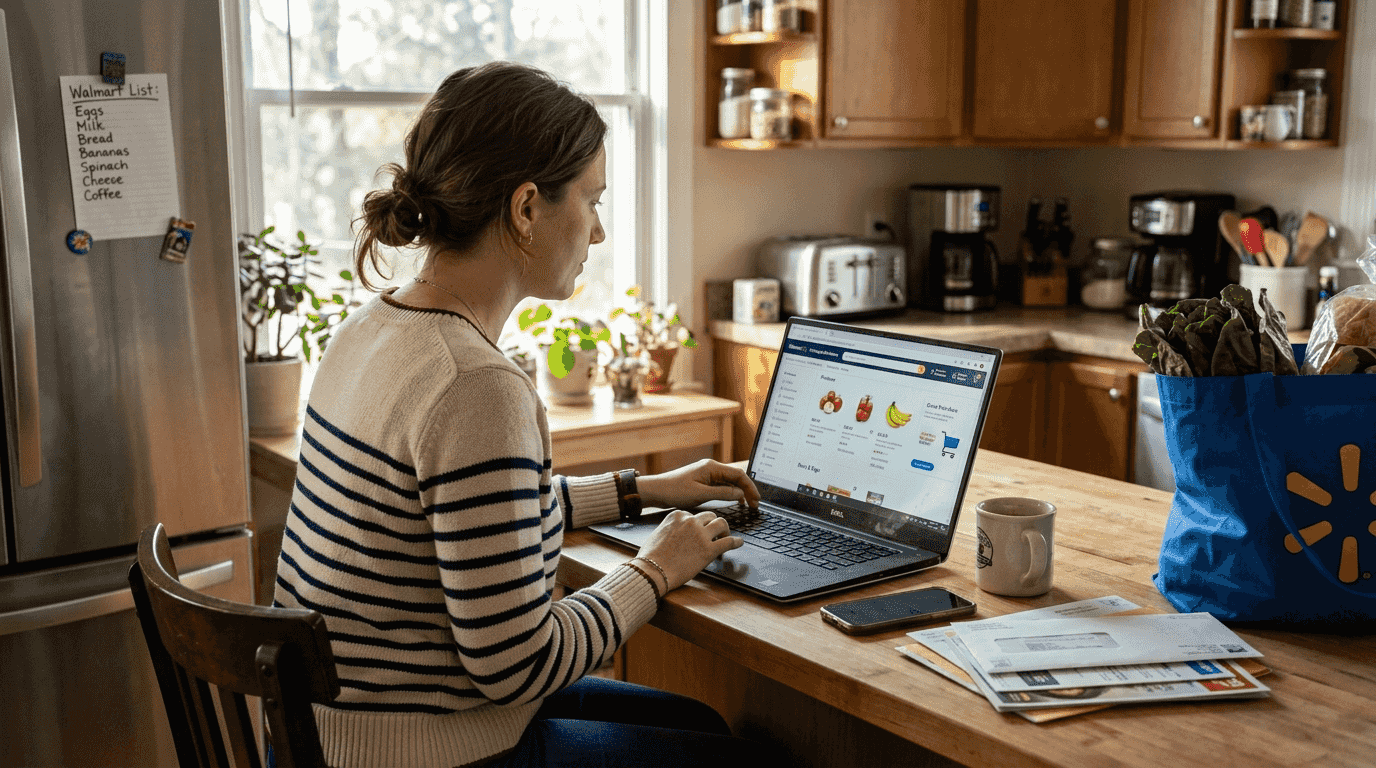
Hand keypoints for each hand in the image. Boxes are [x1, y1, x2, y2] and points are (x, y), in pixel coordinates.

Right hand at [635, 510, 742, 590]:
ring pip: (722, 523)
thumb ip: (672, 528)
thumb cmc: (651, 557)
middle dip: (713, 524)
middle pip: (710, 516)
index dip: (699, 524)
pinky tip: (739, 543)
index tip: (701, 530)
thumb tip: (678, 532)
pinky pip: (728, 542)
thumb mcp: (659, 533)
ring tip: (726, 536)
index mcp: (678, 516)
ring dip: (725, 530)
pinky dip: (736, 542)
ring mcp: (701, 534)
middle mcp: (691, 521)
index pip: (695, 515)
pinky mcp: (709, 550)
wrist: (652, 571)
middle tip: (715, 533)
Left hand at [637, 459, 760, 510]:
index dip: (750, 487)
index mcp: (712, 467)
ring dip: (740, 492)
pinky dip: (731, 492)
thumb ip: (722, 493)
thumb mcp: (701, 494)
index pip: (738, 474)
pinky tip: (735, 501)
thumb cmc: (675, 491)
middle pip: (736, 477)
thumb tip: (740, 494)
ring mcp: (707, 474)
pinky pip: (722, 485)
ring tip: (748, 504)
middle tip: (755, 505)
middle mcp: (711, 468)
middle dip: (748, 490)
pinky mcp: (703, 480)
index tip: (757, 499)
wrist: (657, 491)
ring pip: (730, 482)